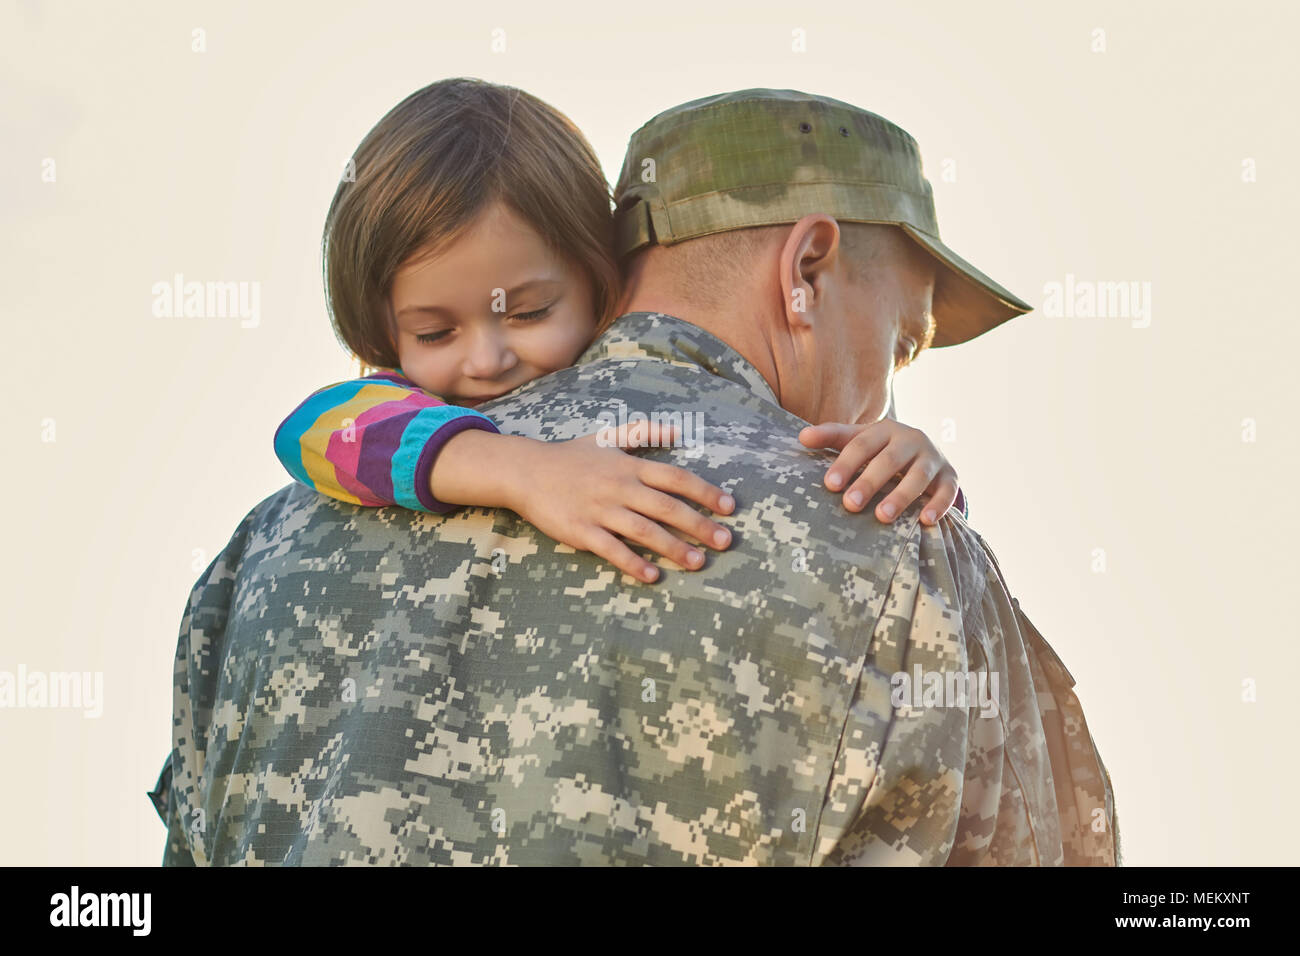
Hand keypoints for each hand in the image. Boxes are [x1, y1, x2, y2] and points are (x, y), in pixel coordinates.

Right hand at [510, 420, 734, 582]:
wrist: (526, 471)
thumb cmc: (571, 457)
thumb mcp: (607, 437)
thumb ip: (643, 433)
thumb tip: (678, 431)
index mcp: (629, 466)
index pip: (676, 478)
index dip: (705, 492)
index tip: (729, 507)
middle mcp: (619, 487)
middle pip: (667, 507)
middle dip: (699, 525)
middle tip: (725, 542)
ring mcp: (600, 510)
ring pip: (644, 531)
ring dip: (674, 548)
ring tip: (698, 563)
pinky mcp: (582, 531)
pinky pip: (612, 549)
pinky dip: (633, 563)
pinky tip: (653, 576)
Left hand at [798, 420, 959, 525]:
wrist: (925, 452)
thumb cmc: (882, 450)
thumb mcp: (859, 440)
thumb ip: (831, 437)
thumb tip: (802, 437)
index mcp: (885, 429)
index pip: (862, 444)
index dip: (847, 463)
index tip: (830, 485)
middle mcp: (911, 439)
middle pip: (890, 459)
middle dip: (870, 482)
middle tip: (850, 505)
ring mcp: (933, 458)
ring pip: (919, 475)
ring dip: (902, 496)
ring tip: (883, 517)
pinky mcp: (950, 476)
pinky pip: (947, 490)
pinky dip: (939, 504)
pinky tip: (925, 520)